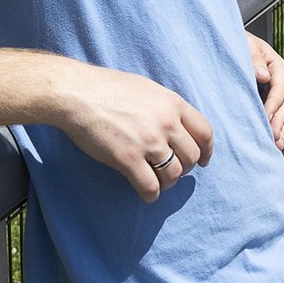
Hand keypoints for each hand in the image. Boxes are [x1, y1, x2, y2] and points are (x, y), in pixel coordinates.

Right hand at [64, 66, 214, 200]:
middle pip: (192, 157)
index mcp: (173, 103)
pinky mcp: (128, 158)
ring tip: (156, 181)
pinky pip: (150, 187)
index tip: (203, 161)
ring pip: (173, 175)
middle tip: (171, 170)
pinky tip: (146, 193)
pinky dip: (151, 195)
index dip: (206, 151)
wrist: (77, 93)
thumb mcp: (147, 89)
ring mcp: (148, 141)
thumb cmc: (107, 88)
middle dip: (184, 168)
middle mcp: (166, 122)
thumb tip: (176, 124)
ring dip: (167, 182)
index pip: (205, 132)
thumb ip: (165, 107)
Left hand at [249, 31, 283, 150]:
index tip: (267, 116)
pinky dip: (274, 129)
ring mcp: (274, 93)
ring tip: (276, 146)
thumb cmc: (237, 42)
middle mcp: (279, 81)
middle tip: (272, 137)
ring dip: (279, 129)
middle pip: (283, 104)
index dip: (274, 103)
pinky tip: (273, 143)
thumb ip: (254, 59)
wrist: (228, 45)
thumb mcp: (245, 44)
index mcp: (277, 66)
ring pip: (281, 114)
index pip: (280, 88)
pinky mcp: (266, 101)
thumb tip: (263, 75)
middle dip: (278, 122)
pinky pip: (273, 117)